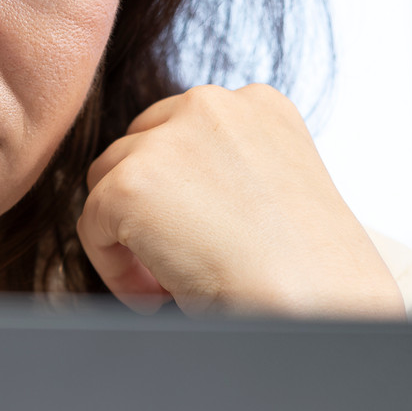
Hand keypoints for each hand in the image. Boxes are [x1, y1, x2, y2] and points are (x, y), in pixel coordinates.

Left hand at [78, 84, 405, 317]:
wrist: (320, 306)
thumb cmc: (310, 272)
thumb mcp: (275, 193)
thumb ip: (223, 171)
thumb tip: (169, 195)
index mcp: (256, 104)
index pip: (181, 132)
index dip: (179, 193)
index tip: (201, 239)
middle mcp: (211, 104)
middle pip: (137, 149)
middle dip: (149, 209)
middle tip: (179, 264)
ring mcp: (167, 141)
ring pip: (108, 185)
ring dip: (130, 237)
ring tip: (170, 284)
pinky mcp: (130, 184)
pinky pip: (92, 225)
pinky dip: (114, 269)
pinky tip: (160, 296)